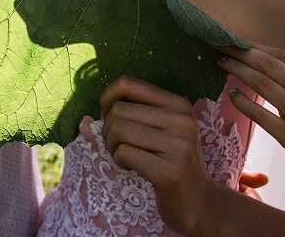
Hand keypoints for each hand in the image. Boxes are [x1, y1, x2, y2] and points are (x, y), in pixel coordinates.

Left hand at [100, 76, 216, 234]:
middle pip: (119, 110)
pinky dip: (118, 160)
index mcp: (179, 104)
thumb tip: (86, 118)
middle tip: (117, 144)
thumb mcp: (160, 129)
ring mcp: (179, 146)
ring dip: (111, 146)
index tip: (106, 115)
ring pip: (118, 130)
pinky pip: (124, 153)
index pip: (128, 84)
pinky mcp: (169, 171)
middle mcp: (182, 121)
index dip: (107, 97)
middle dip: (107, 129)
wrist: (197, 201)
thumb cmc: (170, 160)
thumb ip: (132, 113)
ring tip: (124, 156)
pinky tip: (131, 167)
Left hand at [218, 43, 284, 236]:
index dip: (255, 47)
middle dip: (239, 52)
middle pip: (271, 65)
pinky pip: (268, 120)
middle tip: (215, 43)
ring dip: (238, 71)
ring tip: (219, 63)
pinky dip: (247, 105)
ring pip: (266, 86)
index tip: (234, 40)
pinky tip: (232, 96)